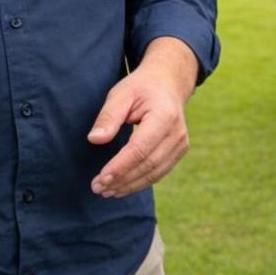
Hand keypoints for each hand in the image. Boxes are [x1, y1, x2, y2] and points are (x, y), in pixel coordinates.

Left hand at [86, 38, 197, 197]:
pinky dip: (139, 182)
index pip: (140, 149)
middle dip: (122, 180)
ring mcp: (181, 144)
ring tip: (106, 191)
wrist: (168, 83)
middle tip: (98, 188)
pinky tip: (121, 187)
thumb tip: (94, 139)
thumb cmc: (141, 87)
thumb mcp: (121, 93)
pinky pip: (159, 172)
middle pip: (148, 165)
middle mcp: (177, 134)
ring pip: (154, 173)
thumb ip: (108, 116)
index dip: (120, 167)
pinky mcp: (178, 152)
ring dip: (129, 185)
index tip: (101, 178)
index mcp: (164, 117)